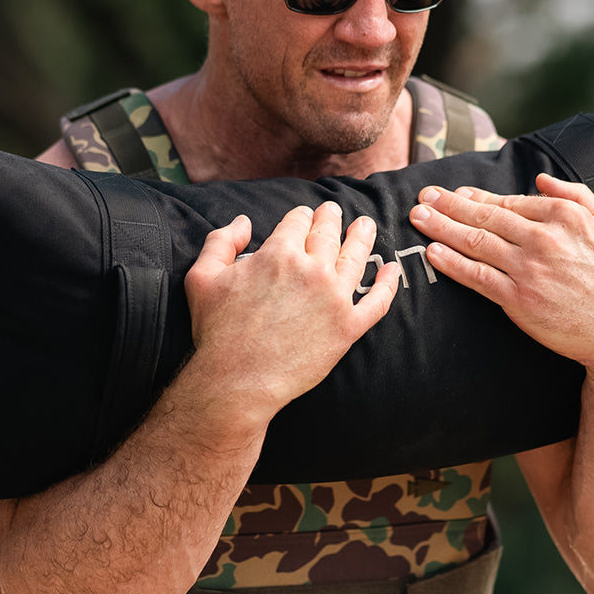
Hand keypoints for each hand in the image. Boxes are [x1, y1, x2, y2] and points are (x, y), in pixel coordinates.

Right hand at [184, 202, 401, 416]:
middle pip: (329, 233)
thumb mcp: (202, 278)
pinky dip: (388, 283)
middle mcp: (313, 270)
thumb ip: (221, 242)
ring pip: (357, 257)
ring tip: (366, 225)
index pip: (298, 221)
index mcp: (280, 253)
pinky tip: (392, 270)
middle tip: (335, 212)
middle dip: (332, 218)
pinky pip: (377, 301)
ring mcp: (335, 298)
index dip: (301, 216)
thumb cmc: (217, 331)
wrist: (238, 381)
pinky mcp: (349, 327)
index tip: (304, 217)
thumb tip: (243, 221)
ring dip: (363, 236)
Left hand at [409, 174, 593, 373]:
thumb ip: (577, 195)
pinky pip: (476, 276)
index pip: (509, 203)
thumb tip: (541, 178)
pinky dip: (451, 262)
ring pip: (475, 241)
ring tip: (418, 217)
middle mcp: (542, 238)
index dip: (478, 197)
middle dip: (449, 204)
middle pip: (485, 217)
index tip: (457, 192)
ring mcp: (528, 268)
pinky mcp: (518, 298)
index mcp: (563, 217)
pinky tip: (433, 251)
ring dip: (441, 227)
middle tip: (424, 196)